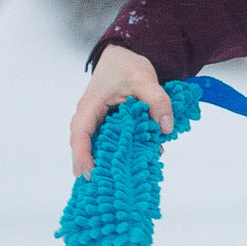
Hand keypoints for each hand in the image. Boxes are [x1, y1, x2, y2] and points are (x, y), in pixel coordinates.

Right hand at [70, 44, 177, 177]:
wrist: (123, 55)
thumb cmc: (127, 65)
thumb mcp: (145, 80)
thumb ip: (157, 101)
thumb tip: (166, 128)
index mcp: (90, 106)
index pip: (80, 134)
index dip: (82, 156)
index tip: (90, 174)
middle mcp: (88, 117)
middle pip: (83, 147)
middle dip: (90, 168)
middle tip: (101, 190)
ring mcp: (96, 123)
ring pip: (95, 147)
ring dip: (103, 164)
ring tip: (112, 187)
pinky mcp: (106, 126)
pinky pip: (107, 144)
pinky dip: (116, 156)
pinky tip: (129, 171)